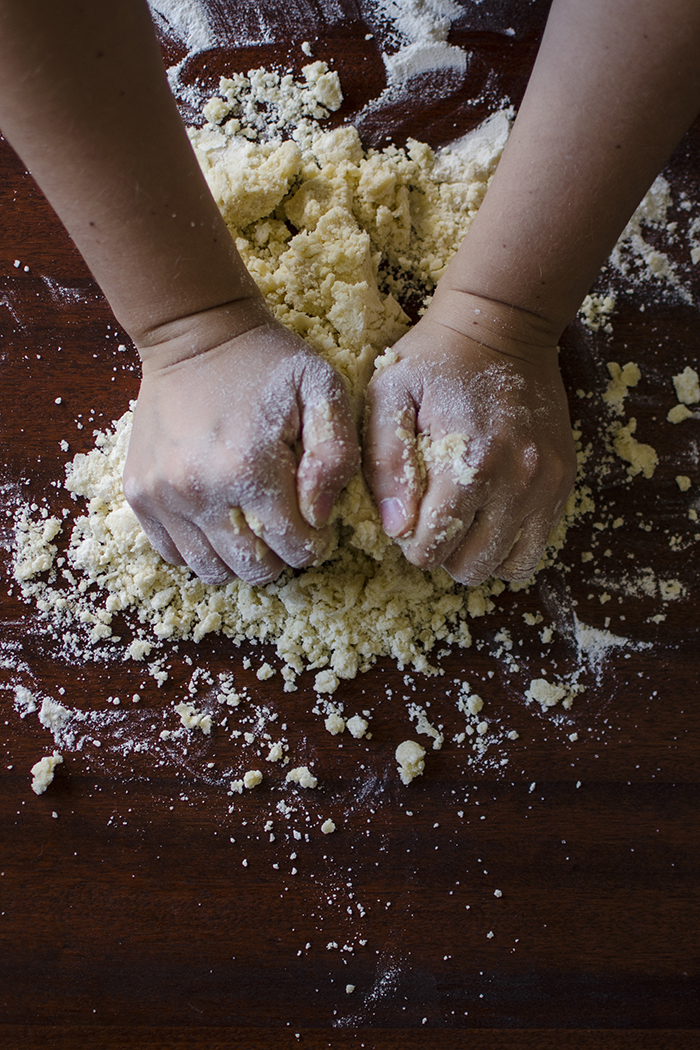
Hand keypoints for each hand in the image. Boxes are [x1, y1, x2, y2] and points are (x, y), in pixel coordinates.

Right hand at [123, 299, 359, 584]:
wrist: (195, 332)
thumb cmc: (267, 362)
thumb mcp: (323, 390)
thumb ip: (336, 456)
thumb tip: (319, 516)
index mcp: (249, 468)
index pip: (295, 547)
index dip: (315, 543)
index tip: (316, 523)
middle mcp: (199, 490)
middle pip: (253, 569)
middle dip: (280, 557)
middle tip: (287, 526)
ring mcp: (162, 496)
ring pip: (211, 570)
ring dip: (240, 560)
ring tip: (253, 527)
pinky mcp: (139, 494)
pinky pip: (173, 554)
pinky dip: (201, 550)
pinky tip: (219, 522)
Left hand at [363, 291, 575, 585]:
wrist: (503, 324)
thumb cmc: (435, 359)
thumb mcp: (389, 396)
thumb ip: (386, 465)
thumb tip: (397, 528)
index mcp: (469, 464)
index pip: (432, 548)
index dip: (409, 542)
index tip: (407, 515)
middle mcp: (516, 482)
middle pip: (471, 566)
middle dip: (443, 553)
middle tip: (432, 518)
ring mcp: (546, 484)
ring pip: (510, 566)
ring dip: (479, 555)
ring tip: (462, 521)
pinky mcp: (562, 481)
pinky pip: (537, 544)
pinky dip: (510, 543)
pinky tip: (489, 515)